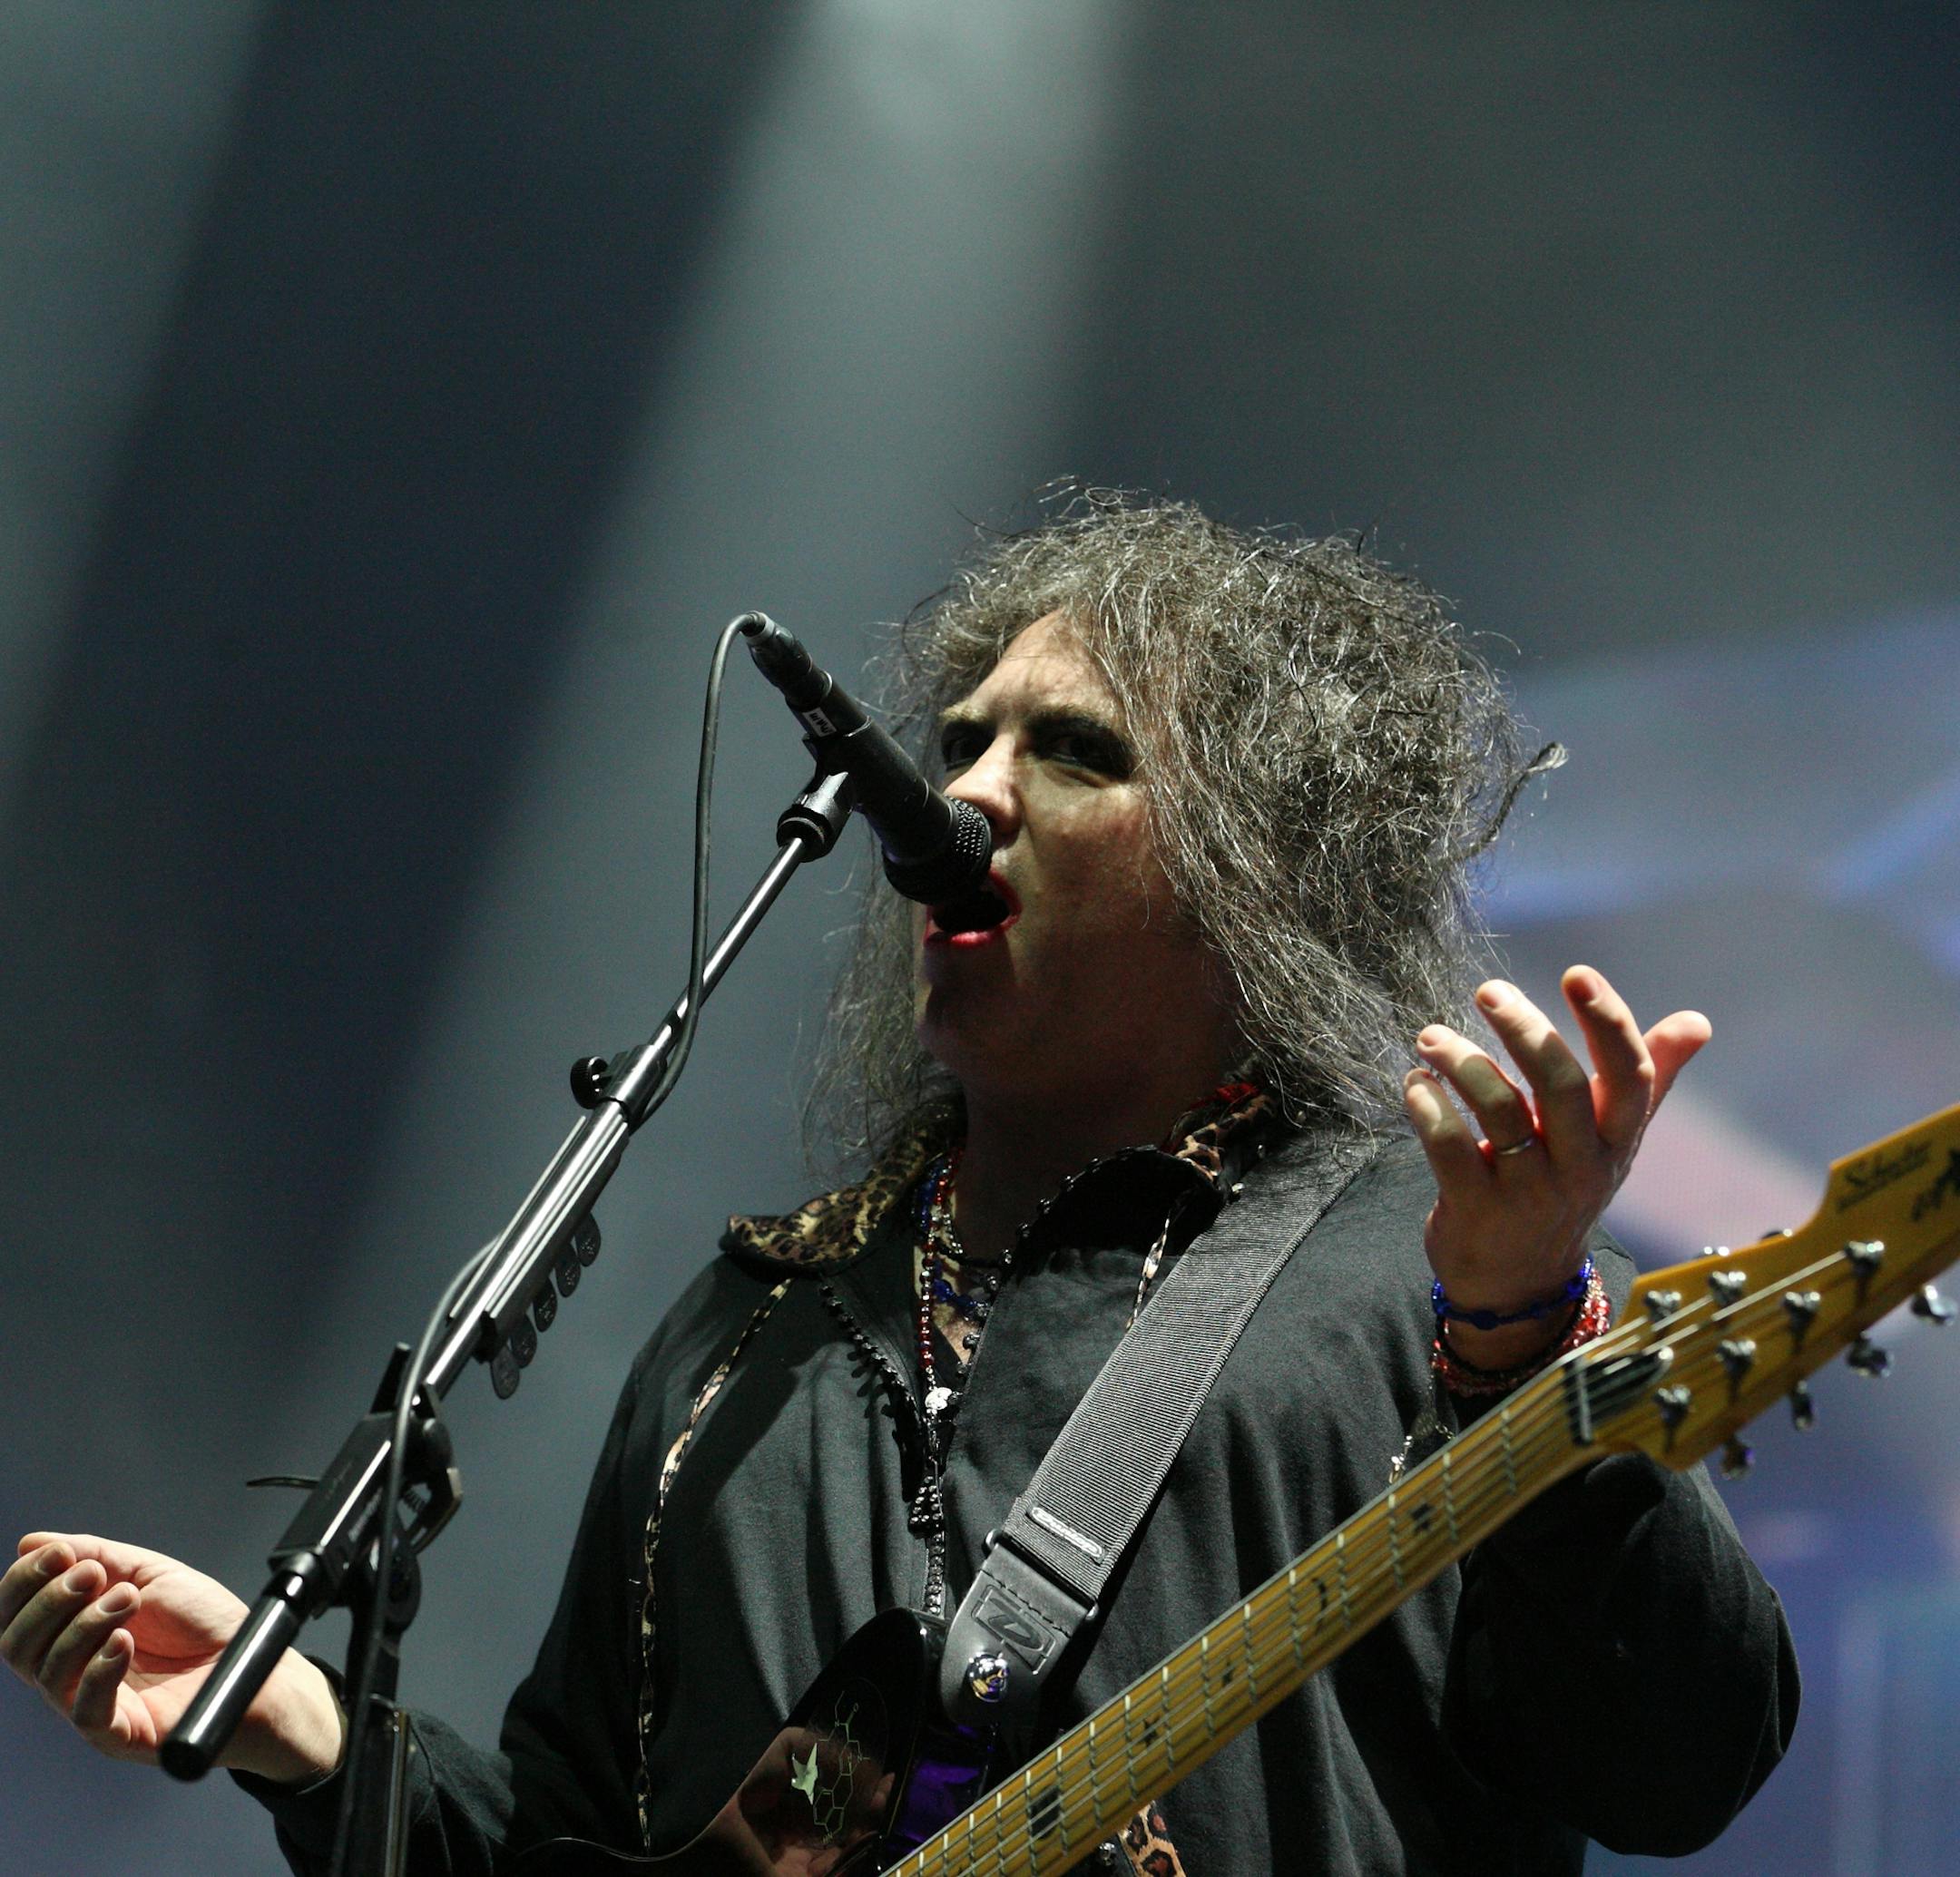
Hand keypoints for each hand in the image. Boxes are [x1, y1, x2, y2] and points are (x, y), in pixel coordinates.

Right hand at [1, 1532, 344, 1784]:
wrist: (254, 1660)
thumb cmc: (204, 1622)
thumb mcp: (149, 1574)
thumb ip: (95, 1557)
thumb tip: (32, 1543)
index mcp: (73, 1634)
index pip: (16, 1616)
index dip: (24, 1583)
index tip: (57, 1554)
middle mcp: (73, 1672)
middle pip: (17, 1646)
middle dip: (48, 1601)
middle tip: (93, 1575)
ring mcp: (91, 1705)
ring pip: (49, 1672)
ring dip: (85, 1624)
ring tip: (129, 1599)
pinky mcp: (118, 1733)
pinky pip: (86, 1711)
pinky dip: (99, 1670)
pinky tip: (123, 1642)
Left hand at [1401, 966, 1709, 1367]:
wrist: (1520, 1285)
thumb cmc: (1564, 1190)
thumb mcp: (1611, 1142)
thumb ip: (1648, 1080)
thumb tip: (1698, 1023)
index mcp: (1616, 1140)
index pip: (1630, 1076)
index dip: (1609, 1021)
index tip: (1576, 973)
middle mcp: (1580, 1166)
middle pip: (1562, 1085)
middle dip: (1525, 1030)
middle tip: (1488, 991)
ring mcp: (1528, 1192)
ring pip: (1500, 1111)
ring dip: (1461, 1062)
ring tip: (1430, 1038)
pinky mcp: (1476, 1211)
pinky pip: (1450, 1148)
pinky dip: (1428, 1107)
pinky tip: (1416, 1083)